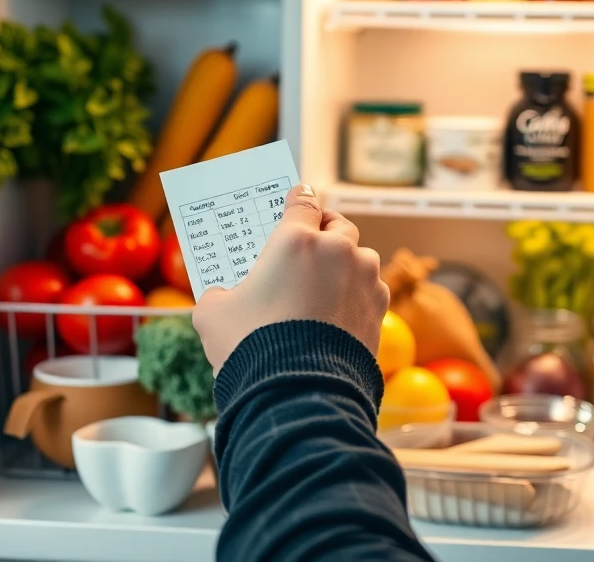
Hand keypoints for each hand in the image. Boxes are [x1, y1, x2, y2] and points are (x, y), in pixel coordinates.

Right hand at [192, 185, 389, 375]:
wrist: (297, 394)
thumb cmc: (252, 347)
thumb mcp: (213, 315)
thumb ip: (220, 294)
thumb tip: (222, 298)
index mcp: (296, 241)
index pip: (303, 201)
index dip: (298, 199)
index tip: (296, 199)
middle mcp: (337, 251)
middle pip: (338, 225)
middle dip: (326, 229)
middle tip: (311, 242)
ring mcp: (364, 279)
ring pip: (360, 258)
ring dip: (346, 265)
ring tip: (325, 286)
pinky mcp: (379, 309)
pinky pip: (370, 291)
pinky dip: (357, 296)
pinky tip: (339, 315)